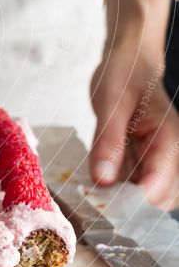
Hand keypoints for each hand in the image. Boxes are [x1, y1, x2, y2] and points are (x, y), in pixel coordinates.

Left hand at [90, 44, 178, 209]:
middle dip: (131, 206)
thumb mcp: (110, 103)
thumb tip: (103, 180)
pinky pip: (137, 184)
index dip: (134, 201)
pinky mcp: (146, 159)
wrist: (129, 60)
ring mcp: (159, 158)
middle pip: (161, 199)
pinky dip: (120, 188)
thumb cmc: (123, 74)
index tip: (106, 204)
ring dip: (126, 199)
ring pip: (151, 196)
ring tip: (97, 190)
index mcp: (168, 139)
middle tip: (98, 199)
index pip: (160, 185)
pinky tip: (99, 179)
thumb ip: (108, 141)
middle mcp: (169, 153)